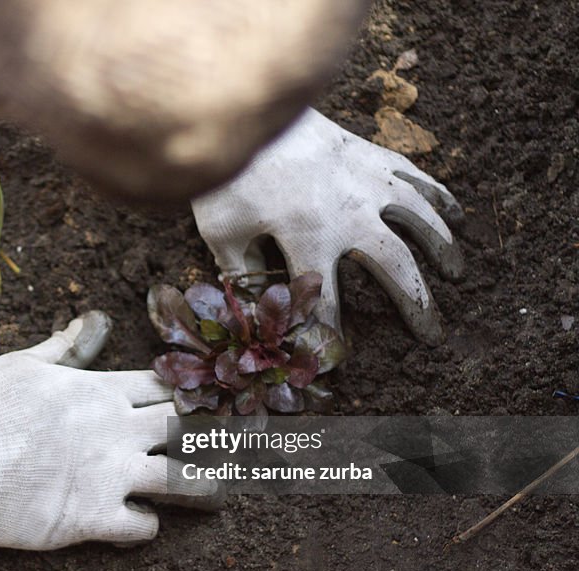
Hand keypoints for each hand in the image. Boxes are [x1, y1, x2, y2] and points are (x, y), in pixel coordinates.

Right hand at [0, 312, 221, 550]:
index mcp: (101, 391)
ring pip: (186, 481)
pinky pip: (144, 527)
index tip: (198, 401)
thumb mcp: (25, 364)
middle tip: (227, 446)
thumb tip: (93, 322)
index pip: (166, 386)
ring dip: (204, 487)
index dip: (188, 393)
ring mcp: (111, 475)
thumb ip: (67, 348)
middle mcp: (117, 431)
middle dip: (212, 436)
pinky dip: (146, 526)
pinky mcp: (95, 517)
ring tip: (217, 492)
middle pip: (190, 429)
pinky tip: (139, 523)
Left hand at [192, 109, 463, 344]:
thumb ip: (240, 272)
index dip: (332, 332)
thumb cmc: (232, 174)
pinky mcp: (372, 155)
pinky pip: (417, 178)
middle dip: (415, 303)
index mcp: (308, 237)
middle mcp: (348, 213)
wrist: (250, 108)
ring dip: (441, 249)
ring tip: (456, 274)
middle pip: (395, 266)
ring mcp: (366, 181)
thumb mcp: (222, 229)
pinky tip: (455, 215)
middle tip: (432, 334)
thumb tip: (254, 310)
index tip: (340, 355)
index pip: (326, 300)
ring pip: (420, 220)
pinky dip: (440, 197)